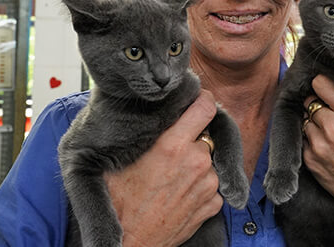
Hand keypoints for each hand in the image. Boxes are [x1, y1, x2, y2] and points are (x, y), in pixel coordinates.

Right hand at [104, 90, 222, 246]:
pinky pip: (214, 186)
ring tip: (173, 179)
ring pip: (210, 162)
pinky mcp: (213, 205)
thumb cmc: (119, 203)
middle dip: (193, 139)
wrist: (129, 243)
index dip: (203, 101)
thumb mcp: (120, 159)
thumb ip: (142, 133)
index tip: (197, 102)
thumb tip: (148, 112)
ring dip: (197, 166)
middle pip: (206, 135)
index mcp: (172, 145)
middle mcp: (196, 161)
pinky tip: (180, 194)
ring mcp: (208, 184)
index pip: (205, 107)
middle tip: (174, 150)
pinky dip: (202, 188)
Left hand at [302, 75, 333, 224]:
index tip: (321, 86)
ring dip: (312, 123)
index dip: (320, 85)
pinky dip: (310, 140)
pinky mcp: (310, 158)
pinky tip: (325, 147)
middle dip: (317, 106)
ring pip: (305, 120)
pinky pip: (302, 139)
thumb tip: (326, 84)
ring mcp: (319, 144)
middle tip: (329, 115)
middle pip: (310, 102)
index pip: (322, 85)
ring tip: (329, 134)